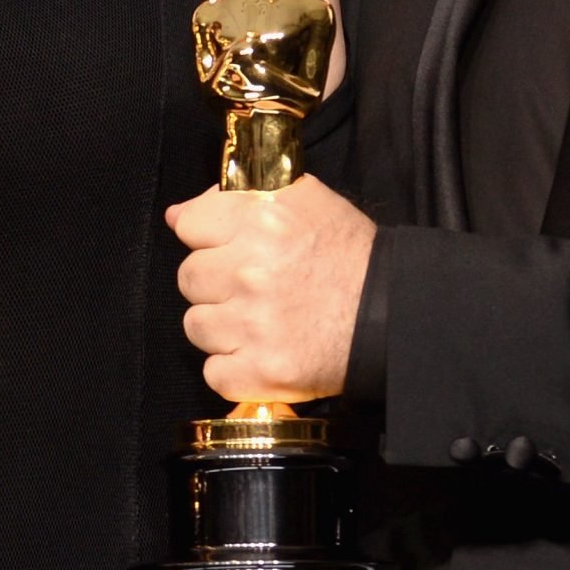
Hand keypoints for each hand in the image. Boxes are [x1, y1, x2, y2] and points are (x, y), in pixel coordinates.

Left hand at [168, 176, 375, 403]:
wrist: (393, 315)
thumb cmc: (348, 256)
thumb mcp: (304, 200)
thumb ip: (237, 197)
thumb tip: (176, 215)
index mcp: (261, 219)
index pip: (189, 223)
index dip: (208, 236)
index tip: (228, 247)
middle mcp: (251, 270)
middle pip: (188, 277)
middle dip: (215, 283)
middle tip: (251, 286)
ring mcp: (254, 325)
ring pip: (196, 326)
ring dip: (222, 326)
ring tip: (259, 320)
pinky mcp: (261, 371)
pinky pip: (214, 372)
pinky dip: (234, 369)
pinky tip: (260, 352)